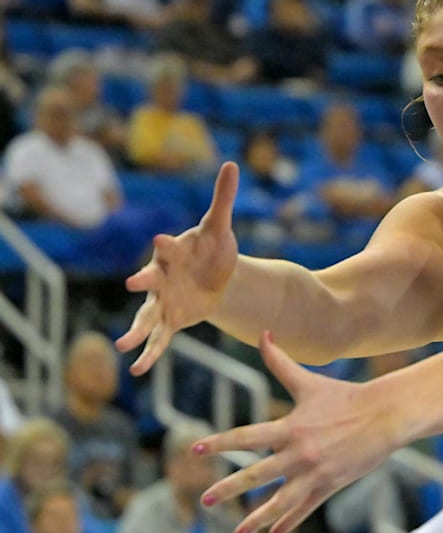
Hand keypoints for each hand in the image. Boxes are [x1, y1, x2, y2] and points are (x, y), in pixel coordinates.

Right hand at [115, 162, 239, 374]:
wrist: (214, 275)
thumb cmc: (212, 248)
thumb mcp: (220, 226)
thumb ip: (223, 197)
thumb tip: (232, 163)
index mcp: (173, 252)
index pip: (169, 246)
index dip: (166, 243)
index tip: (161, 238)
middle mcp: (161, 277)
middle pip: (150, 279)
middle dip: (143, 281)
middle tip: (133, 283)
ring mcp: (162, 300)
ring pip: (146, 316)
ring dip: (135, 330)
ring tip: (121, 345)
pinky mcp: (169, 320)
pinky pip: (158, 339)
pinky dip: (150, 354)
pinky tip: (138, 370)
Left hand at [195, 332, 400, 532]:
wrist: (386, 416)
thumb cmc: (346, 397)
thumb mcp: (310, 382)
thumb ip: (281, 362)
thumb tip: (264, 334)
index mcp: (291, 427)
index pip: (248, 436)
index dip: (221, 443)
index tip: (196, 448)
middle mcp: (300, 453)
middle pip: (257, 474)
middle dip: (229, 488)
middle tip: (206, 501)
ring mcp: (315, 472)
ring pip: (280, 500)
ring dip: (257, 518)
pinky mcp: (330, 484)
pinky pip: (305, 507)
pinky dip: (289, 521)